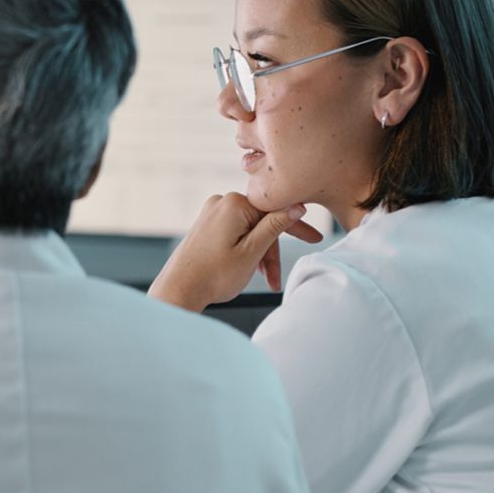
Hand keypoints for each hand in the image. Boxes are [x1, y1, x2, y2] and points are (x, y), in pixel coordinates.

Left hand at [148, 192, 323, 311]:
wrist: (178, 290)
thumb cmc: (213, 275)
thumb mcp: (252, 252)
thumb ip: (275, 226)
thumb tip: (297, 206)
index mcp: (234, 203)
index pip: (275, 210)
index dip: (296, 228)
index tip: (315, 239)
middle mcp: (221, 202)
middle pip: (262, 222)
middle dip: (272, 251)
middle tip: (278, 278)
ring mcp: (212, 213)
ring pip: (250, 230)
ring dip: (260, 255)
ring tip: (263, 281)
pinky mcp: (207, 225)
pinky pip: (236, 233)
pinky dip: (246, 251)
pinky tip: (249, 270)